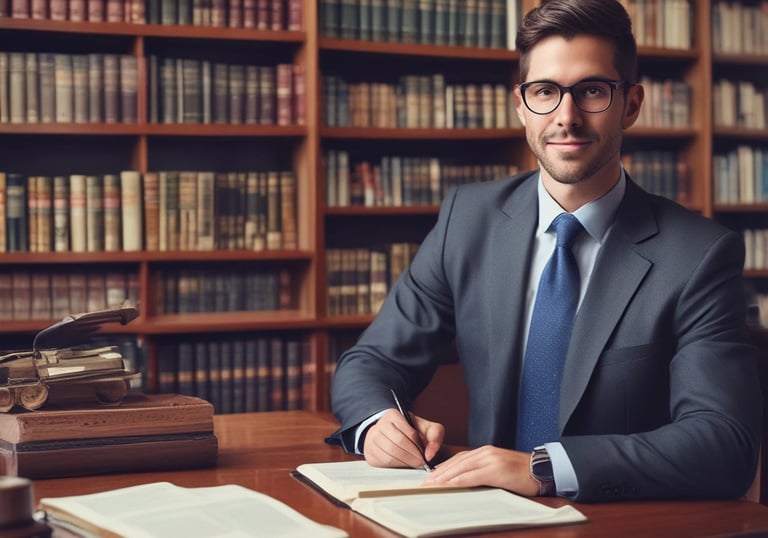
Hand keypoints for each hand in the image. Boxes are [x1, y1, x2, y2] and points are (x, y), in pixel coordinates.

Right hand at [363, 409, 443, 468]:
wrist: (393, 434)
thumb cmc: (412, 431)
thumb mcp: (426, 427)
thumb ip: (435, 436)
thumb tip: (429, 455)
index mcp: (393, 414)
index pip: (409, 433)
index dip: (419, 446)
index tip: (425, 454)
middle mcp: (379, 425)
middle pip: (397, 444)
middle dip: (412, 456)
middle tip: (421, 462)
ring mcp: (371, 439)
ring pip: (390, 455)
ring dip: (405, 463)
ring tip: (414, 463)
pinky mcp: (369, 453)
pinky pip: (383, 463)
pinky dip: (396, 466)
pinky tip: (404, 464)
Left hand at [421, 445, 539, 496]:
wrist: (542, 470)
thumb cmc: (522, 472)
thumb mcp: (499, 468)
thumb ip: (483, 470)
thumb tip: (466, 480)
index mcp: (485, 452)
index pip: (459, 458)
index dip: (444, 467)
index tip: (432, 476)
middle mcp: (485, 452)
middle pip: (456, 462)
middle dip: (439, 472)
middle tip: (426, 482)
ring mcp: (490, 460)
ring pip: (461, 467)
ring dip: (444, 477)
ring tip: (432, 484)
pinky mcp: (495, 470)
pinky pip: (472, 476)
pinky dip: (459, 480)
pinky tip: (450, 485)